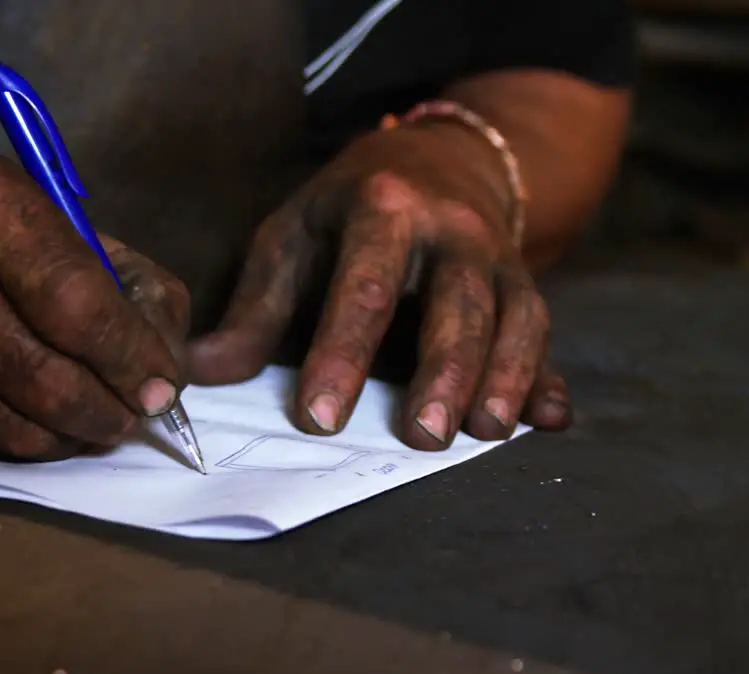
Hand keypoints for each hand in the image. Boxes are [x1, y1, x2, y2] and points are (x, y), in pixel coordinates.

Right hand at [0, 154, 188, 459]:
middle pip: (48, 373)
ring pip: (15, 424)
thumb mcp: (56, 234)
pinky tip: (33, 428)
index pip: (75, 297)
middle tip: (132, 418)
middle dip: (109, 410)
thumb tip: (165, 373)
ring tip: (91, 426)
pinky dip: (20, 449)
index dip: (131, 354)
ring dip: (70, 439)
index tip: (161, 385)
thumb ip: (132, 288)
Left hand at [189, 123, 569, 448]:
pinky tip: (551, 420)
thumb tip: (197, 373)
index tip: (320, 417)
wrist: (435, 162)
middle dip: (445, 369)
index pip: (365, 285)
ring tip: (486, 434)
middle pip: (456, 302)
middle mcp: (452, 230)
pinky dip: (551, 378)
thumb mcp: (293, 239)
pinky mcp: (525, 287)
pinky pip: (545, 334)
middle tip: (423, 436)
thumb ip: (255, 310)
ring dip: (506, 377)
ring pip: (515, 317)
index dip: (343, 353)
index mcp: (383, 209)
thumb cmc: (347, 214)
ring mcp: (498, 258)